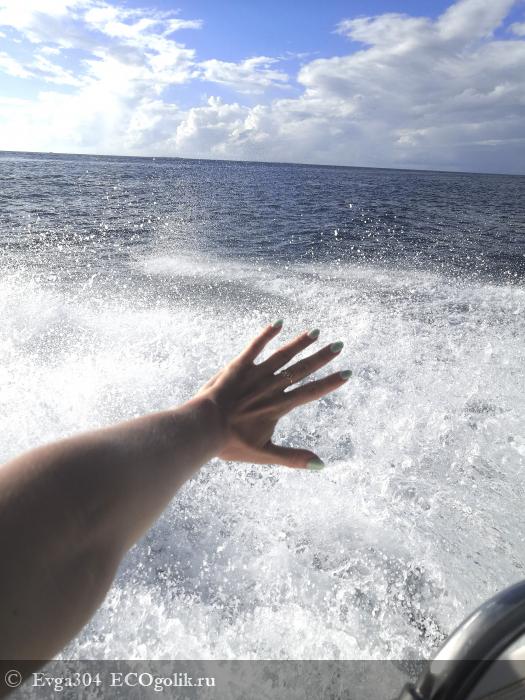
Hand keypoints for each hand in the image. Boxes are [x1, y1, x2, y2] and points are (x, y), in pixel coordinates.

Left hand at [194, 321, 351, 469]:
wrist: (202, 428)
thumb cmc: (230, 444)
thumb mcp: (264, 454)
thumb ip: (293, 457)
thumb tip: (321, 465)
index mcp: (277, 407)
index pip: (309, 392)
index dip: (329, 383)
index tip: (346, 373)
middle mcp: (269, 388)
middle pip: (300, 370)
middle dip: (321, 358)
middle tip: (339, 345)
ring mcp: (253, 375)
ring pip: (281, 356)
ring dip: (299, 343)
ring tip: (315, 332)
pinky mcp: (237, 367)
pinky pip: (254, 347)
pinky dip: (266, 335)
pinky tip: (277, 323)